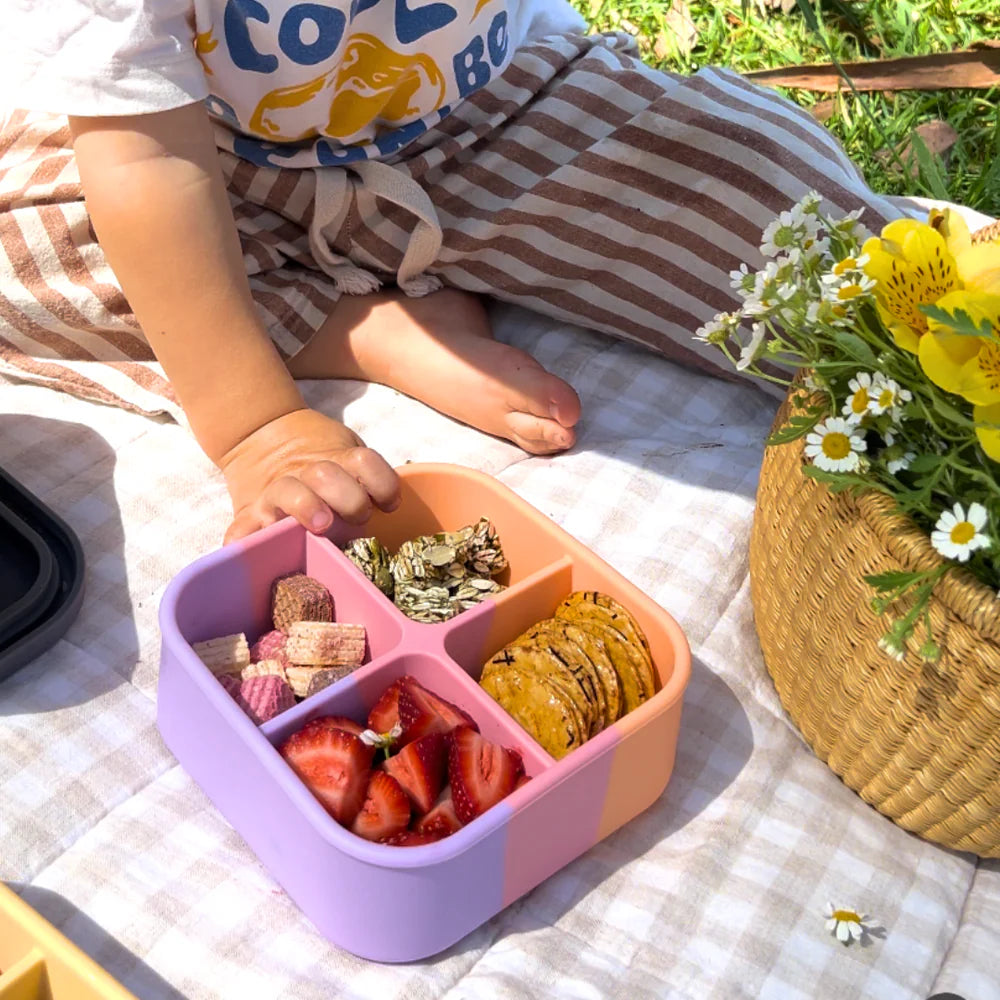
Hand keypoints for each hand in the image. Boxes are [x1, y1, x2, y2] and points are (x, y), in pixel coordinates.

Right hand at [218, 408, 399, 543]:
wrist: (263, 434)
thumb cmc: (322, 460)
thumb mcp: (346, 454)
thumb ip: (364, 475)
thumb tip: (391, 505)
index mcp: (337, 459)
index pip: (364, 463)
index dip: (382, 482)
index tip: (390, 504)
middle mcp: (305, 474)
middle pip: (327, 476)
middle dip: (348, 497)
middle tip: (358, 515)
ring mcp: (275, 493)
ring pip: (290, 492)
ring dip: (306, 506)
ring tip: (320, 523)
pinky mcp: (249, 513)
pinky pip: (241, 529)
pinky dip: (242, 542)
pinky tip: (244, 551)